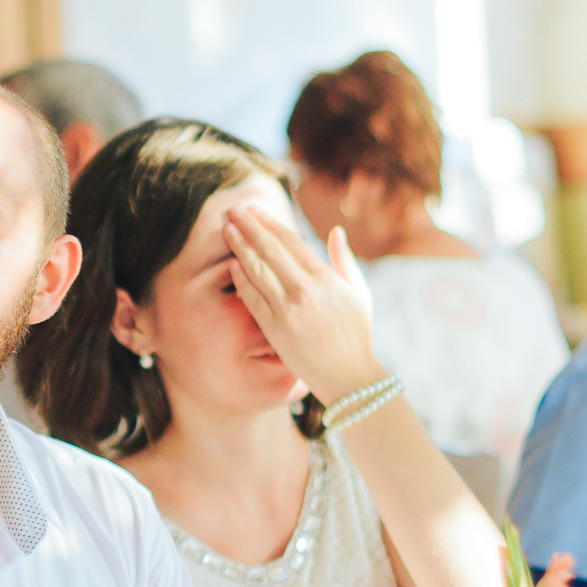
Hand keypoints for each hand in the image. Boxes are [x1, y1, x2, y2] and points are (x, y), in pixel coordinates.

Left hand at [222, 204, 380, 403]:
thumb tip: (336, 231)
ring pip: (257, 271)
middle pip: (269, 250)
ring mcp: (287, 309)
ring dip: (240, 248)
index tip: (254, 210)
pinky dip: (241, 279)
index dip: (269, 223)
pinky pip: (252, 298)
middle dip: (249, 227)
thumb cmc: (356, 333)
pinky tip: (232, 264)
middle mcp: (304, 290)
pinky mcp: (274, 329)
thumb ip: (344, 260)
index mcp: (325, 278)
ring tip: (227, 230)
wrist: (348, 376)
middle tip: (233, 209)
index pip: (290, 241)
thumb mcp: (359, 293)